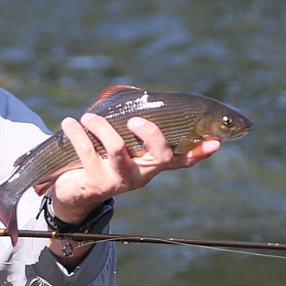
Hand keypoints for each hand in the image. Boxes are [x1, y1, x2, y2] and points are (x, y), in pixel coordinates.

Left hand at [49, 113, 218, 224]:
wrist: (73, 192)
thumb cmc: (99, 158)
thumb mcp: (119, 143)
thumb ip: (131, 124)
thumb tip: (136, 93)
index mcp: (151, 163)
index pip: (182, 160)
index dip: (199, 152)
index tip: (216, 142)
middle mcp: (141, 174)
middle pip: (159, 156)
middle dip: (151, 133)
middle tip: (134, 119)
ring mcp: (120, 180)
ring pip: (118, 150)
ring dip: (101, 127)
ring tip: (87, 116)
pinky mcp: (96, 183)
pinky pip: (87, 153)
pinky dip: (77, 133)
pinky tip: (69, 124)